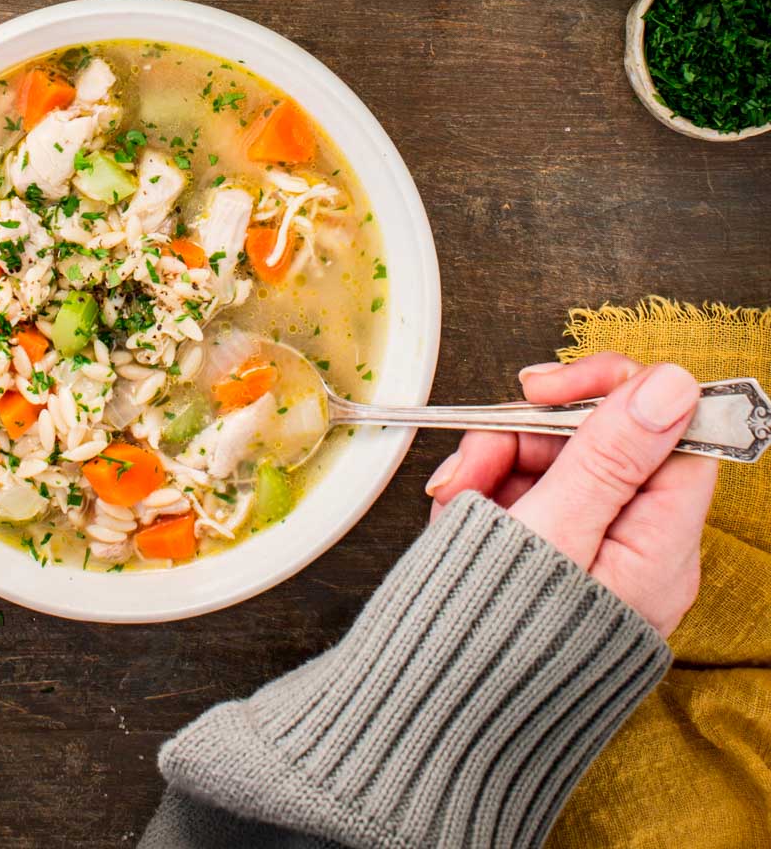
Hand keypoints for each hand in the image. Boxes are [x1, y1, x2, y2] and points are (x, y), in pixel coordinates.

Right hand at [426, 353, 716, 636]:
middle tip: (479, 452)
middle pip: (602, 440)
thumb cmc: (491, 646)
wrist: (428, 721)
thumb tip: (676, 384)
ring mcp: (589, 553)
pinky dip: (482, 490)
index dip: (614, 393)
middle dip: (528, 433)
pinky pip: (522, 491)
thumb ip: (609, 454)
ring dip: (493, 460)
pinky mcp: (547, 556)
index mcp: (658, 550)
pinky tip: (455, 514)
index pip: (672, 433)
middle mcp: (635, 550)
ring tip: (456, 498)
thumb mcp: (552, 532)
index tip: (549, 390)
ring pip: (552, 459)